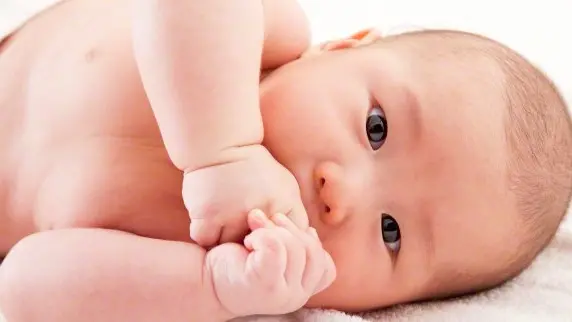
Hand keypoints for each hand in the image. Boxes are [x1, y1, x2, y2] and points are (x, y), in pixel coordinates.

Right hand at [183, 145, 308, 247]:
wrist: (223, 143)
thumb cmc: (256, 168)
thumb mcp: (286, 187)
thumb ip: (295, 217)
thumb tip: (302, 245)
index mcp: (284, 206)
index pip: (288, 246)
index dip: (278, 245)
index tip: (268, 237)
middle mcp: (261, 213)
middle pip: (257, 251)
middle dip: (253, 246)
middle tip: (244, 233)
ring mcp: (232, 216)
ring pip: (230, 249)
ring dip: (227, 243)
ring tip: (225, 227)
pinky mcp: (207, 216)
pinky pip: (206, 241)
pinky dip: (206, 236)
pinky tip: (209, 223)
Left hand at [205, 210, 335, 316]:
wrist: (204, 280)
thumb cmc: (239, 263)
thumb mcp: (275, 256)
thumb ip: (295, 248)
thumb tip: (310, 230)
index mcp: (301, 292)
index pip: (327, 268)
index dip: (311, 244)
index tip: (284, 231)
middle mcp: (296, 298)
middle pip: (313, 252)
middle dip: (289, 229)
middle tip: (264, 220)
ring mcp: (283, 295)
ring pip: (295, 247)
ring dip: (271, 229)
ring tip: (252, 229)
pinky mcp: (266, 284)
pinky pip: (276, 247)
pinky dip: (262, 235)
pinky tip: (247, 240)